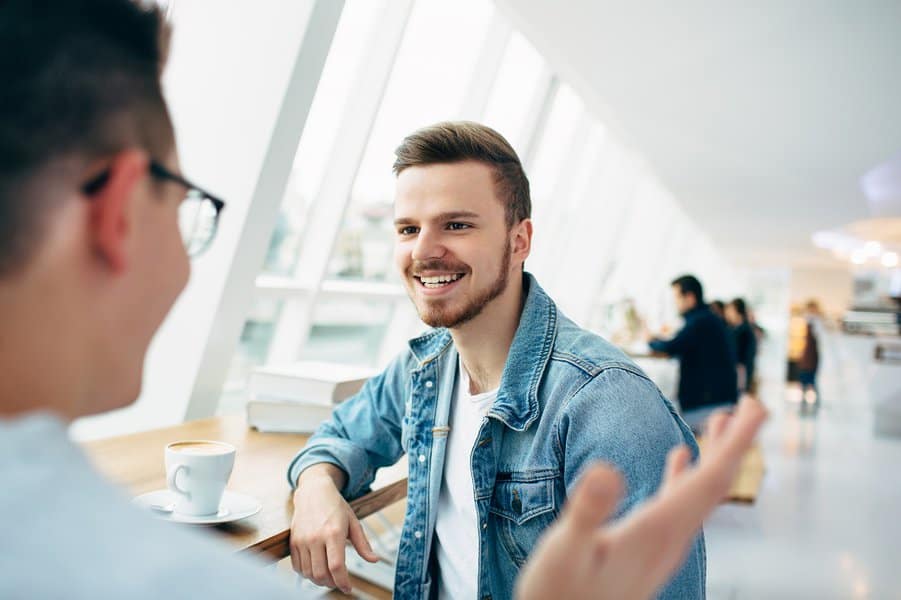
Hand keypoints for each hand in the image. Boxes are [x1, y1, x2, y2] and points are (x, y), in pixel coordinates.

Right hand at [289, 465, 378, 593]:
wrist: (314, 491)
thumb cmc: (336, 506)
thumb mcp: (353, 522)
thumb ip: (363, 544)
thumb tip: (374, 560)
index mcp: (334, 533)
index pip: (336, 566)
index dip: (343, 582)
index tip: (349, 588)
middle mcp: (315, 538)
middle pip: (320, 574)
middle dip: (331, 584)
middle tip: (339, 582)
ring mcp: (302, 540)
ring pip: (308, 573)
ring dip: (319, 580)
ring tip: (329, 577)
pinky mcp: (293, 541)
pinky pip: (297, 567)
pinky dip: (306, 574)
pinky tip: (316, 570)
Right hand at [515, 395, 766, 599]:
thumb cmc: (558, 595)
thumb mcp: (566, 549)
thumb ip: (588, 511)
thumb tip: (607, 469)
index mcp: (658, 531)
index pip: (711, 479)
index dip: (737, 441)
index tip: (757, 405)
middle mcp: (670, 538)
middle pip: (715, 483)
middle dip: (735, 442)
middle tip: (752, 403)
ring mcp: (661, 545)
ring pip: (700, 493)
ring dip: (714, 455)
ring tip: (721, 421)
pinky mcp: (648, 548)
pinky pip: (680, 503)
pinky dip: (686, 475)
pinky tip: (679, 459)